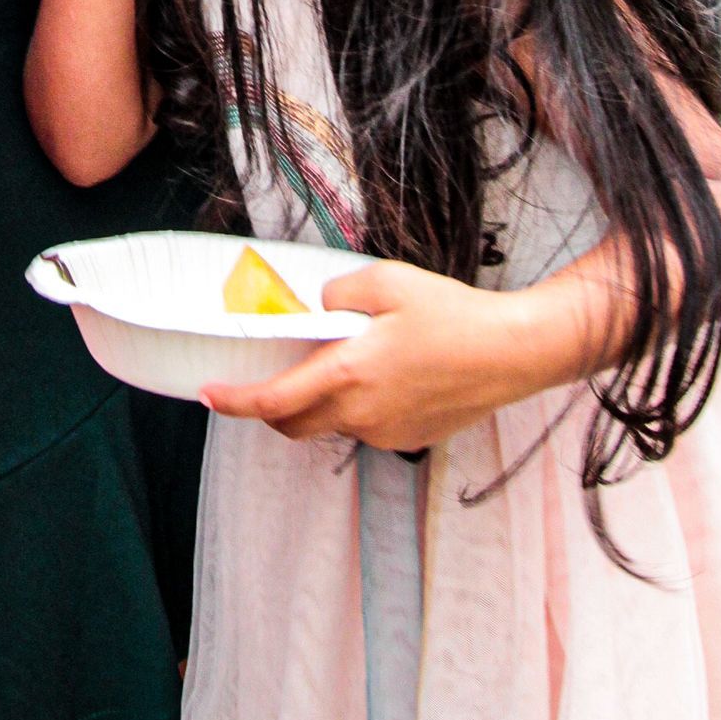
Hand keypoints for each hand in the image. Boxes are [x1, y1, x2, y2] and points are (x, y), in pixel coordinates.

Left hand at [202, 261, 535, 449]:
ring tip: (347, 361)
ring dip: (321, 402)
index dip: (233, 402)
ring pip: (333, 423)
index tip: (208, 395)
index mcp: (348, 374)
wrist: (512, 353)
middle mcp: (361, 413)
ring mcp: (386, 432)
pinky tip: (387, 375)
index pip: (273, 401)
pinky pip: (367, 424)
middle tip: (263, 381)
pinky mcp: (409, 439)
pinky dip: (358, 405)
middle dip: (269, 410)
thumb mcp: (386, 281)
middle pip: (293, 425)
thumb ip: (338, 292)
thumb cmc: (452, 313)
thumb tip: (319, 306)